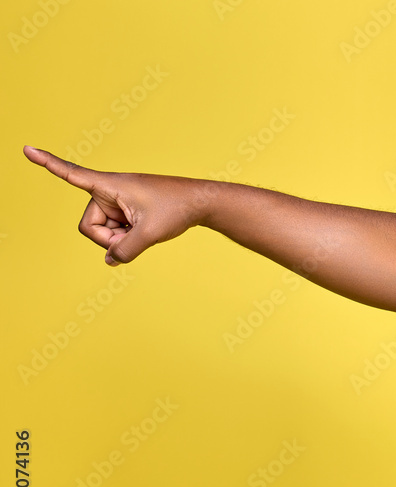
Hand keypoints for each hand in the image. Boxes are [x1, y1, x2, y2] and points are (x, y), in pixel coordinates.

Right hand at [23, 146, 202, 265]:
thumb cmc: (176, 209)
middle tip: (135, 236)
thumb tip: (110, 260)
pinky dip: (127, 239)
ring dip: (121, 239)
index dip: (48, 164)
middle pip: (89, 226)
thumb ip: (125, 251)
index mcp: (110, 186)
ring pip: (104, 233)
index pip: (73, 174)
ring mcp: (118, 203)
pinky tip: (142, 235)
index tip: (26, 149)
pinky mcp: (127, 211)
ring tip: (145, 231)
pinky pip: (116, 232)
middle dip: (108, 238)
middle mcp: (109, 192)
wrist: (200, 203)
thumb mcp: (149, 234)